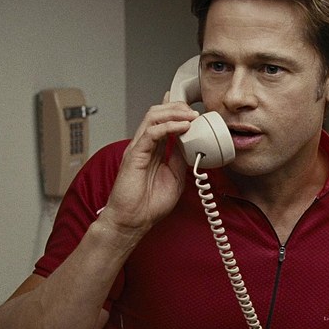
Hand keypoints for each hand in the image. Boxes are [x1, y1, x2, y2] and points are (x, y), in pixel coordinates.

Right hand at [98, 94, 199, 241]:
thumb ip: (180, 158)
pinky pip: (151, 133)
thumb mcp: (175, 176)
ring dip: (175, 113)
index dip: (175, 109)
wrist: (133, 221)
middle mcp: (143, 145)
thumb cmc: (148, 204)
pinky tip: (183, 127)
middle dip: (178, 107)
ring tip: (192, 116)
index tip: (192, 106)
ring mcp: (138, 148)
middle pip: (157, 113)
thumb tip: (192, 144)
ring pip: (152, 117)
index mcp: (152, 149)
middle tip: (195, 111)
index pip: (161, 121)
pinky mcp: (134, 155)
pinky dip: (169, 127)